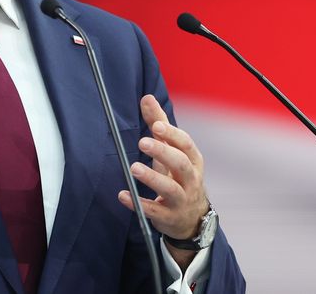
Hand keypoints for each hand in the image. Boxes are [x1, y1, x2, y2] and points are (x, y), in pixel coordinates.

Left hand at [117, 95, 209, 258]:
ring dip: (152, 178)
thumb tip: (146, 97)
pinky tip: (123, 195)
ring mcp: (181, 199)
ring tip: (134, 168)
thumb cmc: (179, 176)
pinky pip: (154, 211)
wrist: (191, 217)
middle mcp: (190, 179)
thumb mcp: (172, 151)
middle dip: (163, 152)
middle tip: (142, 142)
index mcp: (192, 160)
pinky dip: (138, 204)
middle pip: (181, 164)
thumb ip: (159, 125)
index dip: (172, 134)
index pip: (185, 144)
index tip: (156, 125)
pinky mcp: (169, 217)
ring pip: (170, 189)